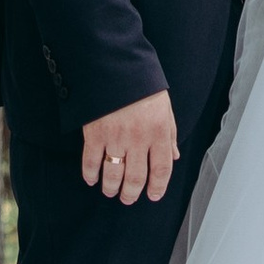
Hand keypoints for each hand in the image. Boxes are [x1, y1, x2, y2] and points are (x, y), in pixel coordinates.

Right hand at [79, 89, 177, 206]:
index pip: (162, 169)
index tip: (153, 196)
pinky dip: (90, 174)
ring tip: (111, 192)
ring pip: (113, 174)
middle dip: (132, 194)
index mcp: (158, 132)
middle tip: (128, 199)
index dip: (158, 187)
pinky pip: (91, 161)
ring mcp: (115, 137)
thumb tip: (173, 157)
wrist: (114, 65)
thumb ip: (170, 134)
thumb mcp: (164, 107)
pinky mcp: (94, 133)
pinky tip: (92, 179)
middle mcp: (138, 139)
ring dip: (112, 188)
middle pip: (136, 178)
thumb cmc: (142, 85)